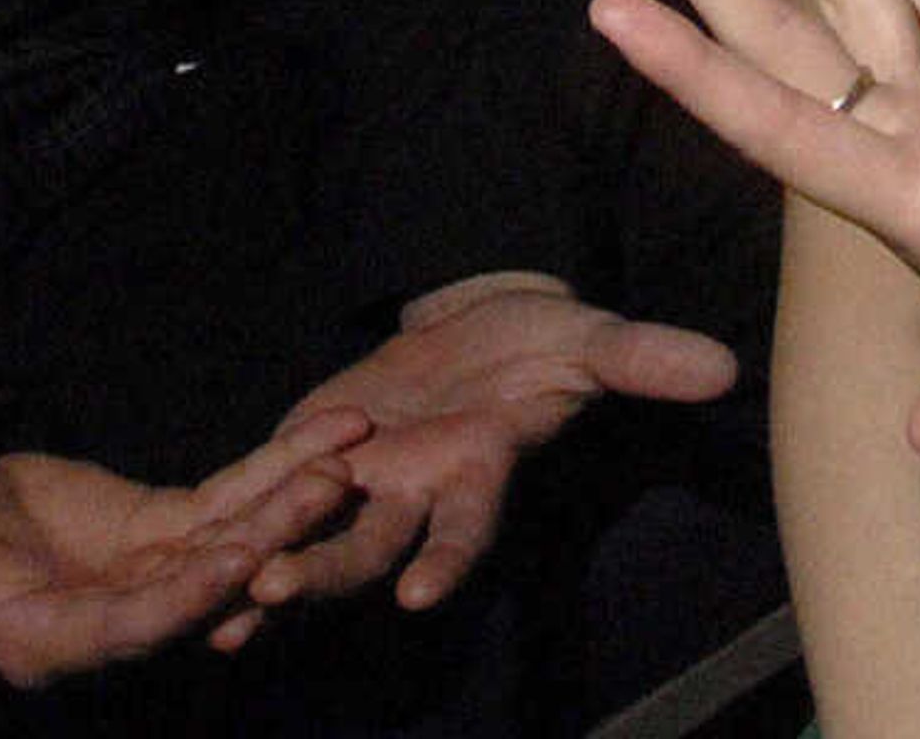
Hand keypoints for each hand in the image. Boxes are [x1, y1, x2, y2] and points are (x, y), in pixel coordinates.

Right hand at [0, 415, 366, 684]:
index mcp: (43, 638)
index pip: (123, 631)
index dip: (177, 602)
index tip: (233, 565)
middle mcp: (110, 620)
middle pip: (201, 591)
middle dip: (266, 548)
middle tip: (328, 499)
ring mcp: (146, 575)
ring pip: (232, 542)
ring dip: (291, 504)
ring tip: (349, 459)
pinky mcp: (164, 528)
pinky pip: (234, 497)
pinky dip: (283, 467)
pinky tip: (340, 432)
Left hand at [248, 282, 738, 617]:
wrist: (487, 321)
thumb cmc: (545, 338)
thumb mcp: (592, 340)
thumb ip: (643, 360)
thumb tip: (723, 368)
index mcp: (479, 468)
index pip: (465, 525)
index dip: (446, 557)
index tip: (423, 594)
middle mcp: (419, 491)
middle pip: (371, 547)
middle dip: (328, 571)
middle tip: (278, 590)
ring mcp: (368, 480)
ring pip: (316, 536)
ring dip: (274, 565)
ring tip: (226, 598)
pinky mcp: (323, 452)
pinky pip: (278, 495)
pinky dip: (242, 525)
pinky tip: (196, 560)